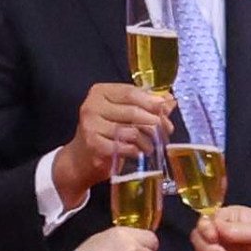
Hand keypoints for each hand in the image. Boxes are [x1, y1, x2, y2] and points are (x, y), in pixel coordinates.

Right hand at [52, 84, 175, 208]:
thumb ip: (145, 104)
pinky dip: (136, 150)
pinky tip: (138, 152)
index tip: (165, 109)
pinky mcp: (94, 145)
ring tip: (151, 145)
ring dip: (147, 140)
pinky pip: (125, 146)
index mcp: (100, 92)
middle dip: (154, 121)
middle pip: (133, 111)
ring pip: (131, 130)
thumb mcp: (122, 113)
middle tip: (166, 130)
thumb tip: (169, 100)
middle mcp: (92, 106)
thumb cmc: (105, 131)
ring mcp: (91, 126)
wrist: (81, 158)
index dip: (151, 101)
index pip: (131, 92)